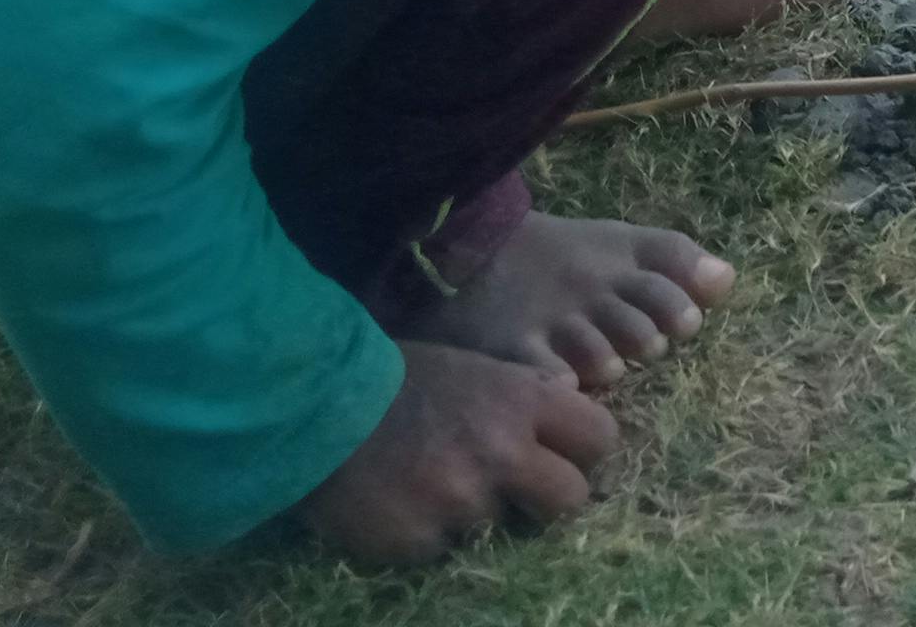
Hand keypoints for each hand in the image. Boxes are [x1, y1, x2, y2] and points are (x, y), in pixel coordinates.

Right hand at [296, 342, 619, 564]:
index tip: (562, 454)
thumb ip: (525, 391)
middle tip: (514, 487)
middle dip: (547, 497)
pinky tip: (401, 502)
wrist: (316, 409)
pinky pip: (444, 548)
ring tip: (435, 483)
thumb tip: (570, 404)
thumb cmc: (400, 379)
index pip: (600, 438)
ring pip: (501, 527)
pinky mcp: (421, 541)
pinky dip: (428, 533)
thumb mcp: (475, 367)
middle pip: (570, 498)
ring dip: (476, 513)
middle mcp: (502, 452)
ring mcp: (462, 502)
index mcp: (522, 401)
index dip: (583, 449)